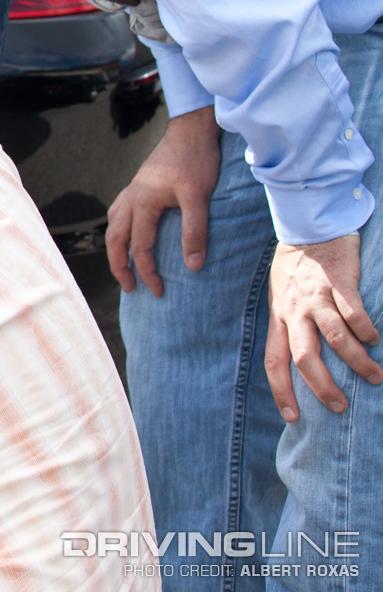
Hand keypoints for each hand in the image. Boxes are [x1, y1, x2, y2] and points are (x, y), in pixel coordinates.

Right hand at [107, 106, 220, 295]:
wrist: (191, 131)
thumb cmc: (196, 162)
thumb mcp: (199, 198)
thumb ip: (194, 232)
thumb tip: (193, 266)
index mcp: (142, 203)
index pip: (140, 247)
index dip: (147, 272)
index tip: (159, 292)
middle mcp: (131, 198)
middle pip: (115, 239)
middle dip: (120, 266)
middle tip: (130, 288)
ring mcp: (132, 190)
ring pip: (113, 225)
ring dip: (116, 248)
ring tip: (123, 265)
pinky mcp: (138, 185)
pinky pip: (119, 212)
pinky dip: (119, 228)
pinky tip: (128, 232)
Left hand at [266, 233, 382, 418]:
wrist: (307, 229)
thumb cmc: (296, 270)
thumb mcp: (282, 299)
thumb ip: (291, 327)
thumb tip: (304, 363)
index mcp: (279, 318)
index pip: (274, 362)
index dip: (281, 391)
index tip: (293, 418)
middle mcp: (294, 311)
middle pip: (303, 357)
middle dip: (322, 387)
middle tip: (340, 407)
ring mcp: (316, 298)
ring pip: (334, 338)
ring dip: (355, 362)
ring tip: (375, 376)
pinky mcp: (338, 283)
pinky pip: (353, 312)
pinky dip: (366, 330)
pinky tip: (375, 339)